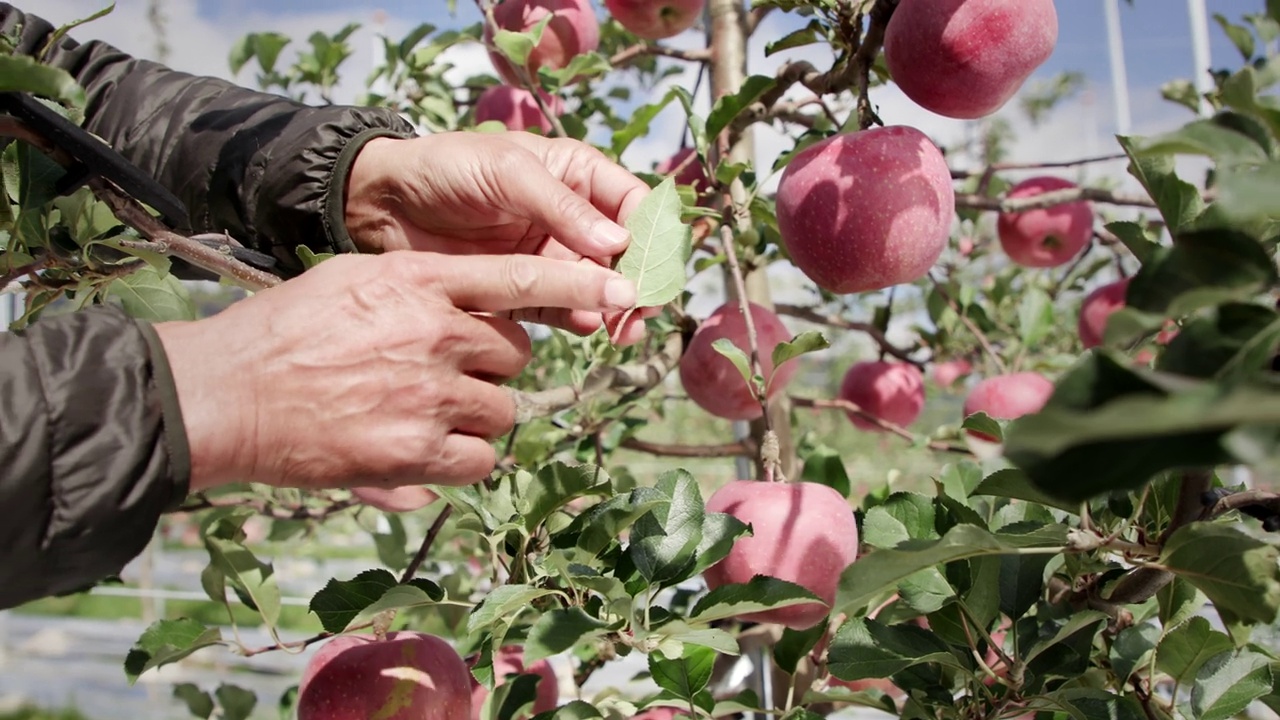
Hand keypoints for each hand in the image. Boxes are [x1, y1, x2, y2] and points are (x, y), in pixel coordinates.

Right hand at [154, 251, 636, 491]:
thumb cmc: (279, 335)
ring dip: (475, 417)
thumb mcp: (349, 284)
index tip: (622, 285)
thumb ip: (414, 293)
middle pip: (515, 354)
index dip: (576, 280)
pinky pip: (482, 459)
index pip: (517, 277)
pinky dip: (462, 461)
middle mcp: (432, 330)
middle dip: (491, 369)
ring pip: (502, 410)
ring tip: (417, 415)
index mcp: (415, 279)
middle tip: (438, 376)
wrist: (223, 395)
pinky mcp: (416, 450)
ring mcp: (427, 391)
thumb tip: (464, 317)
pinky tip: (421, 453)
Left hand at [345, 131, 656, 343]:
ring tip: (622, 330)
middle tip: (643, 309)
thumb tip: (618, 244)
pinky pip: (561, 308)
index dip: (650, 234)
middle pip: (624, 253)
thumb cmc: (445, 168)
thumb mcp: (506, 173)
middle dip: (638, 280)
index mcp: (576, 174)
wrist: (383, 203)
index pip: (632, 203)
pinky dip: (579, 319)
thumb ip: (561, 207)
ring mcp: (548, 255)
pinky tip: (589, 328)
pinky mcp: (522, 289)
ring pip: (597, 285)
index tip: (654, 266)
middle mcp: (571, 216)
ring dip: (615, 306)